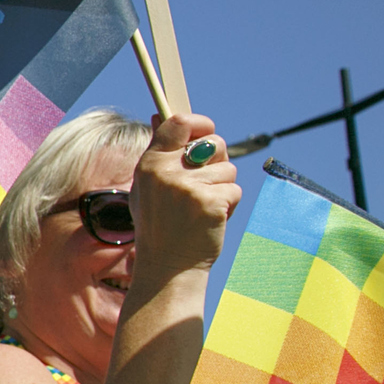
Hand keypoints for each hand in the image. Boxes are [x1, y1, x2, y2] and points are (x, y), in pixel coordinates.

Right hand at [133, 113, 241, 280]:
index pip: (178, 122)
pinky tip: (211, 218)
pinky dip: (229, 204)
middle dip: (218, 160)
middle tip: (205, 182)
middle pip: (213, 143)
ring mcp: (187, 188)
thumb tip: (160, 116)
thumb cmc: (160, 226)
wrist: (167, 267)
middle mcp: (166, 172)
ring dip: (223, 187)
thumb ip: (158, 152)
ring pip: (227, 169)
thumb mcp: (148, 186)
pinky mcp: (210, 202)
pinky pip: (234, 188)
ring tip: (202, 208)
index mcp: (149, 164)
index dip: (200, 123)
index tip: (206, 131)